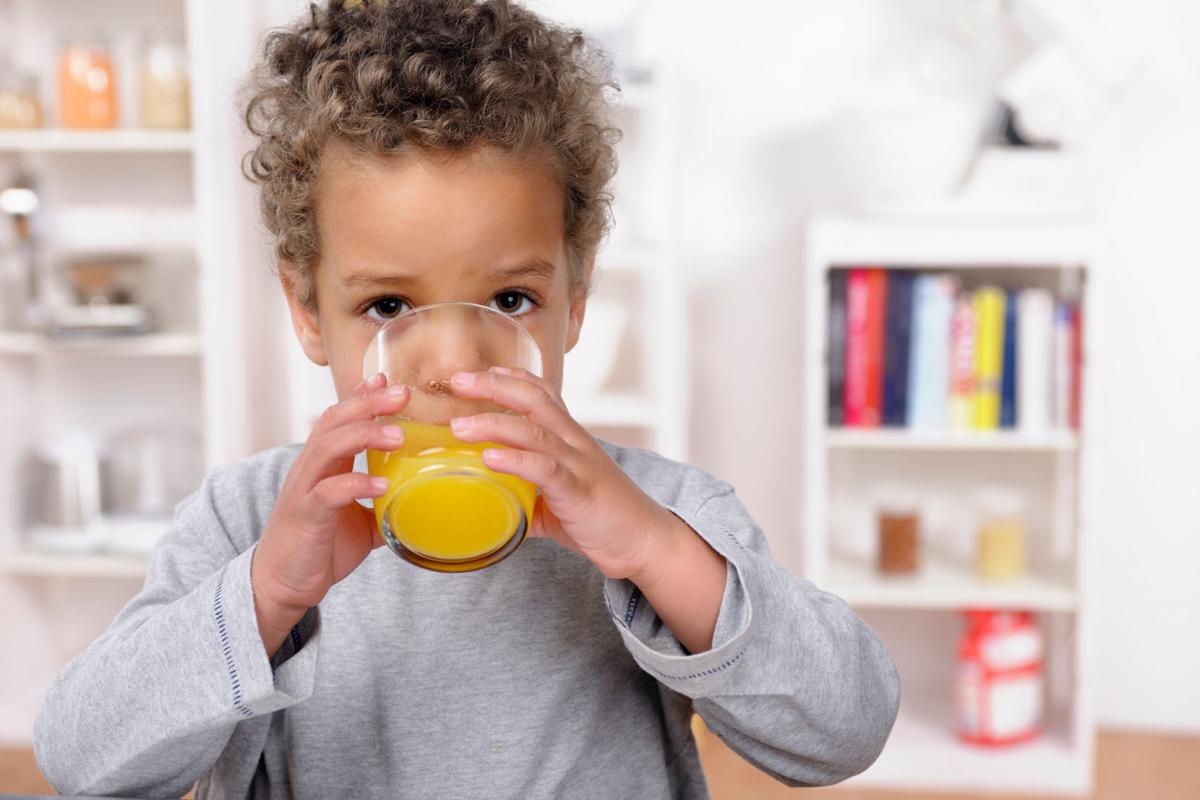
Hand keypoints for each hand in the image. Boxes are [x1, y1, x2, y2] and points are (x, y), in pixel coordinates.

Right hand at [251, 372, 409, 656]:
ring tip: (398, 435)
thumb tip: (421, 503)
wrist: (282, 585)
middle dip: (368, 403)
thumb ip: (383, 505)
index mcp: (323, 465)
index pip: (339, 418)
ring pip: (328, 447)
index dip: (361, 396)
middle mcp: (310, 469)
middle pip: (333, 421)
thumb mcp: (360, 522)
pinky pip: (328, 492)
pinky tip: (382, 485)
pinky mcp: (304, 515)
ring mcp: (304, 490)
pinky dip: (355, 484)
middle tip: (402, 394)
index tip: (388, 379)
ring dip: (363, 436)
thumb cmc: (319, 548)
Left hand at [446, 366, 683, 584]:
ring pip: (534, 431)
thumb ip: (529, 496)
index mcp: (571, 439)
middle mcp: (575, 443)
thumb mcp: (560, 500)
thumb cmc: (604, 518)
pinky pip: (545, 469)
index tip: (480, 371)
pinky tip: (489, 458)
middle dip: (494, 385)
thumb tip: (496, 502)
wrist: (645, 541)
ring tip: (459, 427)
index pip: (543, 394)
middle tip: (457, 381)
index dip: (512, 377)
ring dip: (493, 424)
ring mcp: (579, 465)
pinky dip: (515, 460)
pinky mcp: (579, 491)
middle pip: (534, 399)